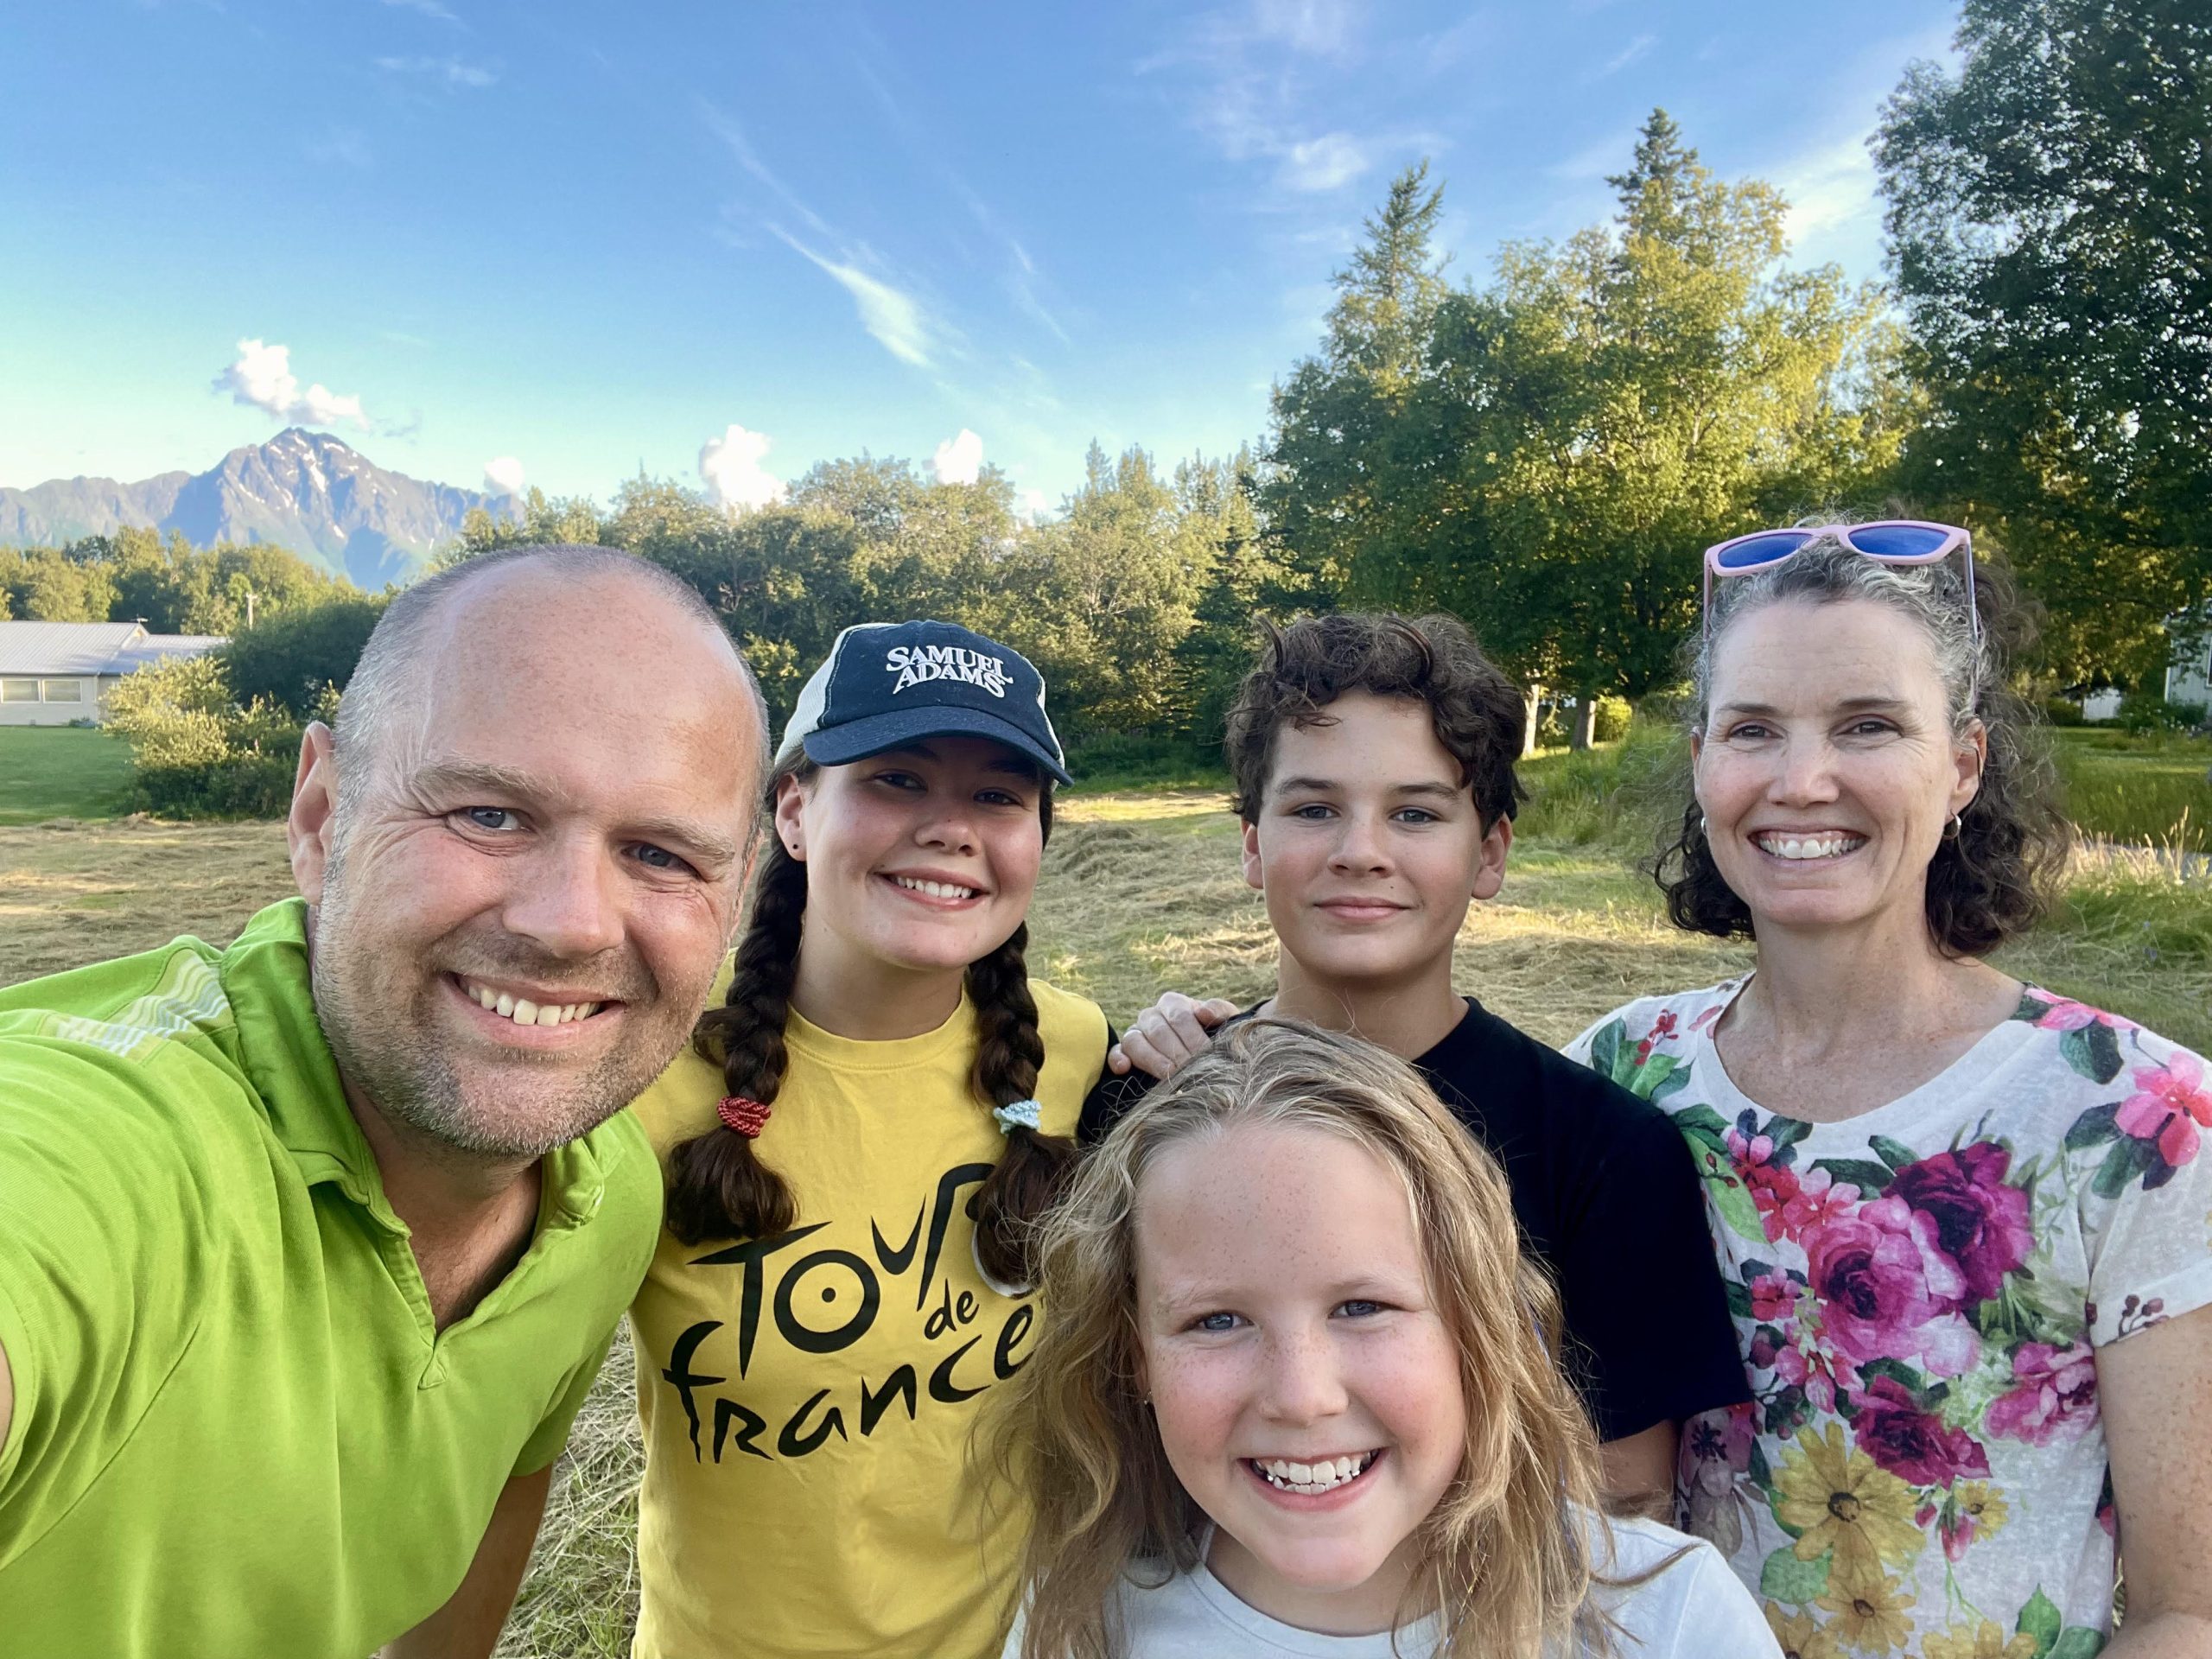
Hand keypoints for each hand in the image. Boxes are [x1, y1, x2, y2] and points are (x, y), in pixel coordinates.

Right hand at [1108, 992, 1239, 1079]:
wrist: (1207, 1058)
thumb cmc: (1215, 1037)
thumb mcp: (1224, 1021)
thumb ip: (1219, 1011)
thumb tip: (1202, 1012)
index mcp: (1173, 1004)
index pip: (1179, 1016)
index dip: (1193, 1036)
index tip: (1207, 1054)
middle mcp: (1151, 1015)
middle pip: (1158, 1030)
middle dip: (1177, 1052)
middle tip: (1192, 1070)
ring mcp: (1135, 1033)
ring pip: (1135, 1040)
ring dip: (1152, 1058)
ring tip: (1169, 1074)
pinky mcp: (1124, 1052)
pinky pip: (1116, 1052)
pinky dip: (1117, 1059)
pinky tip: (1124, 1069)